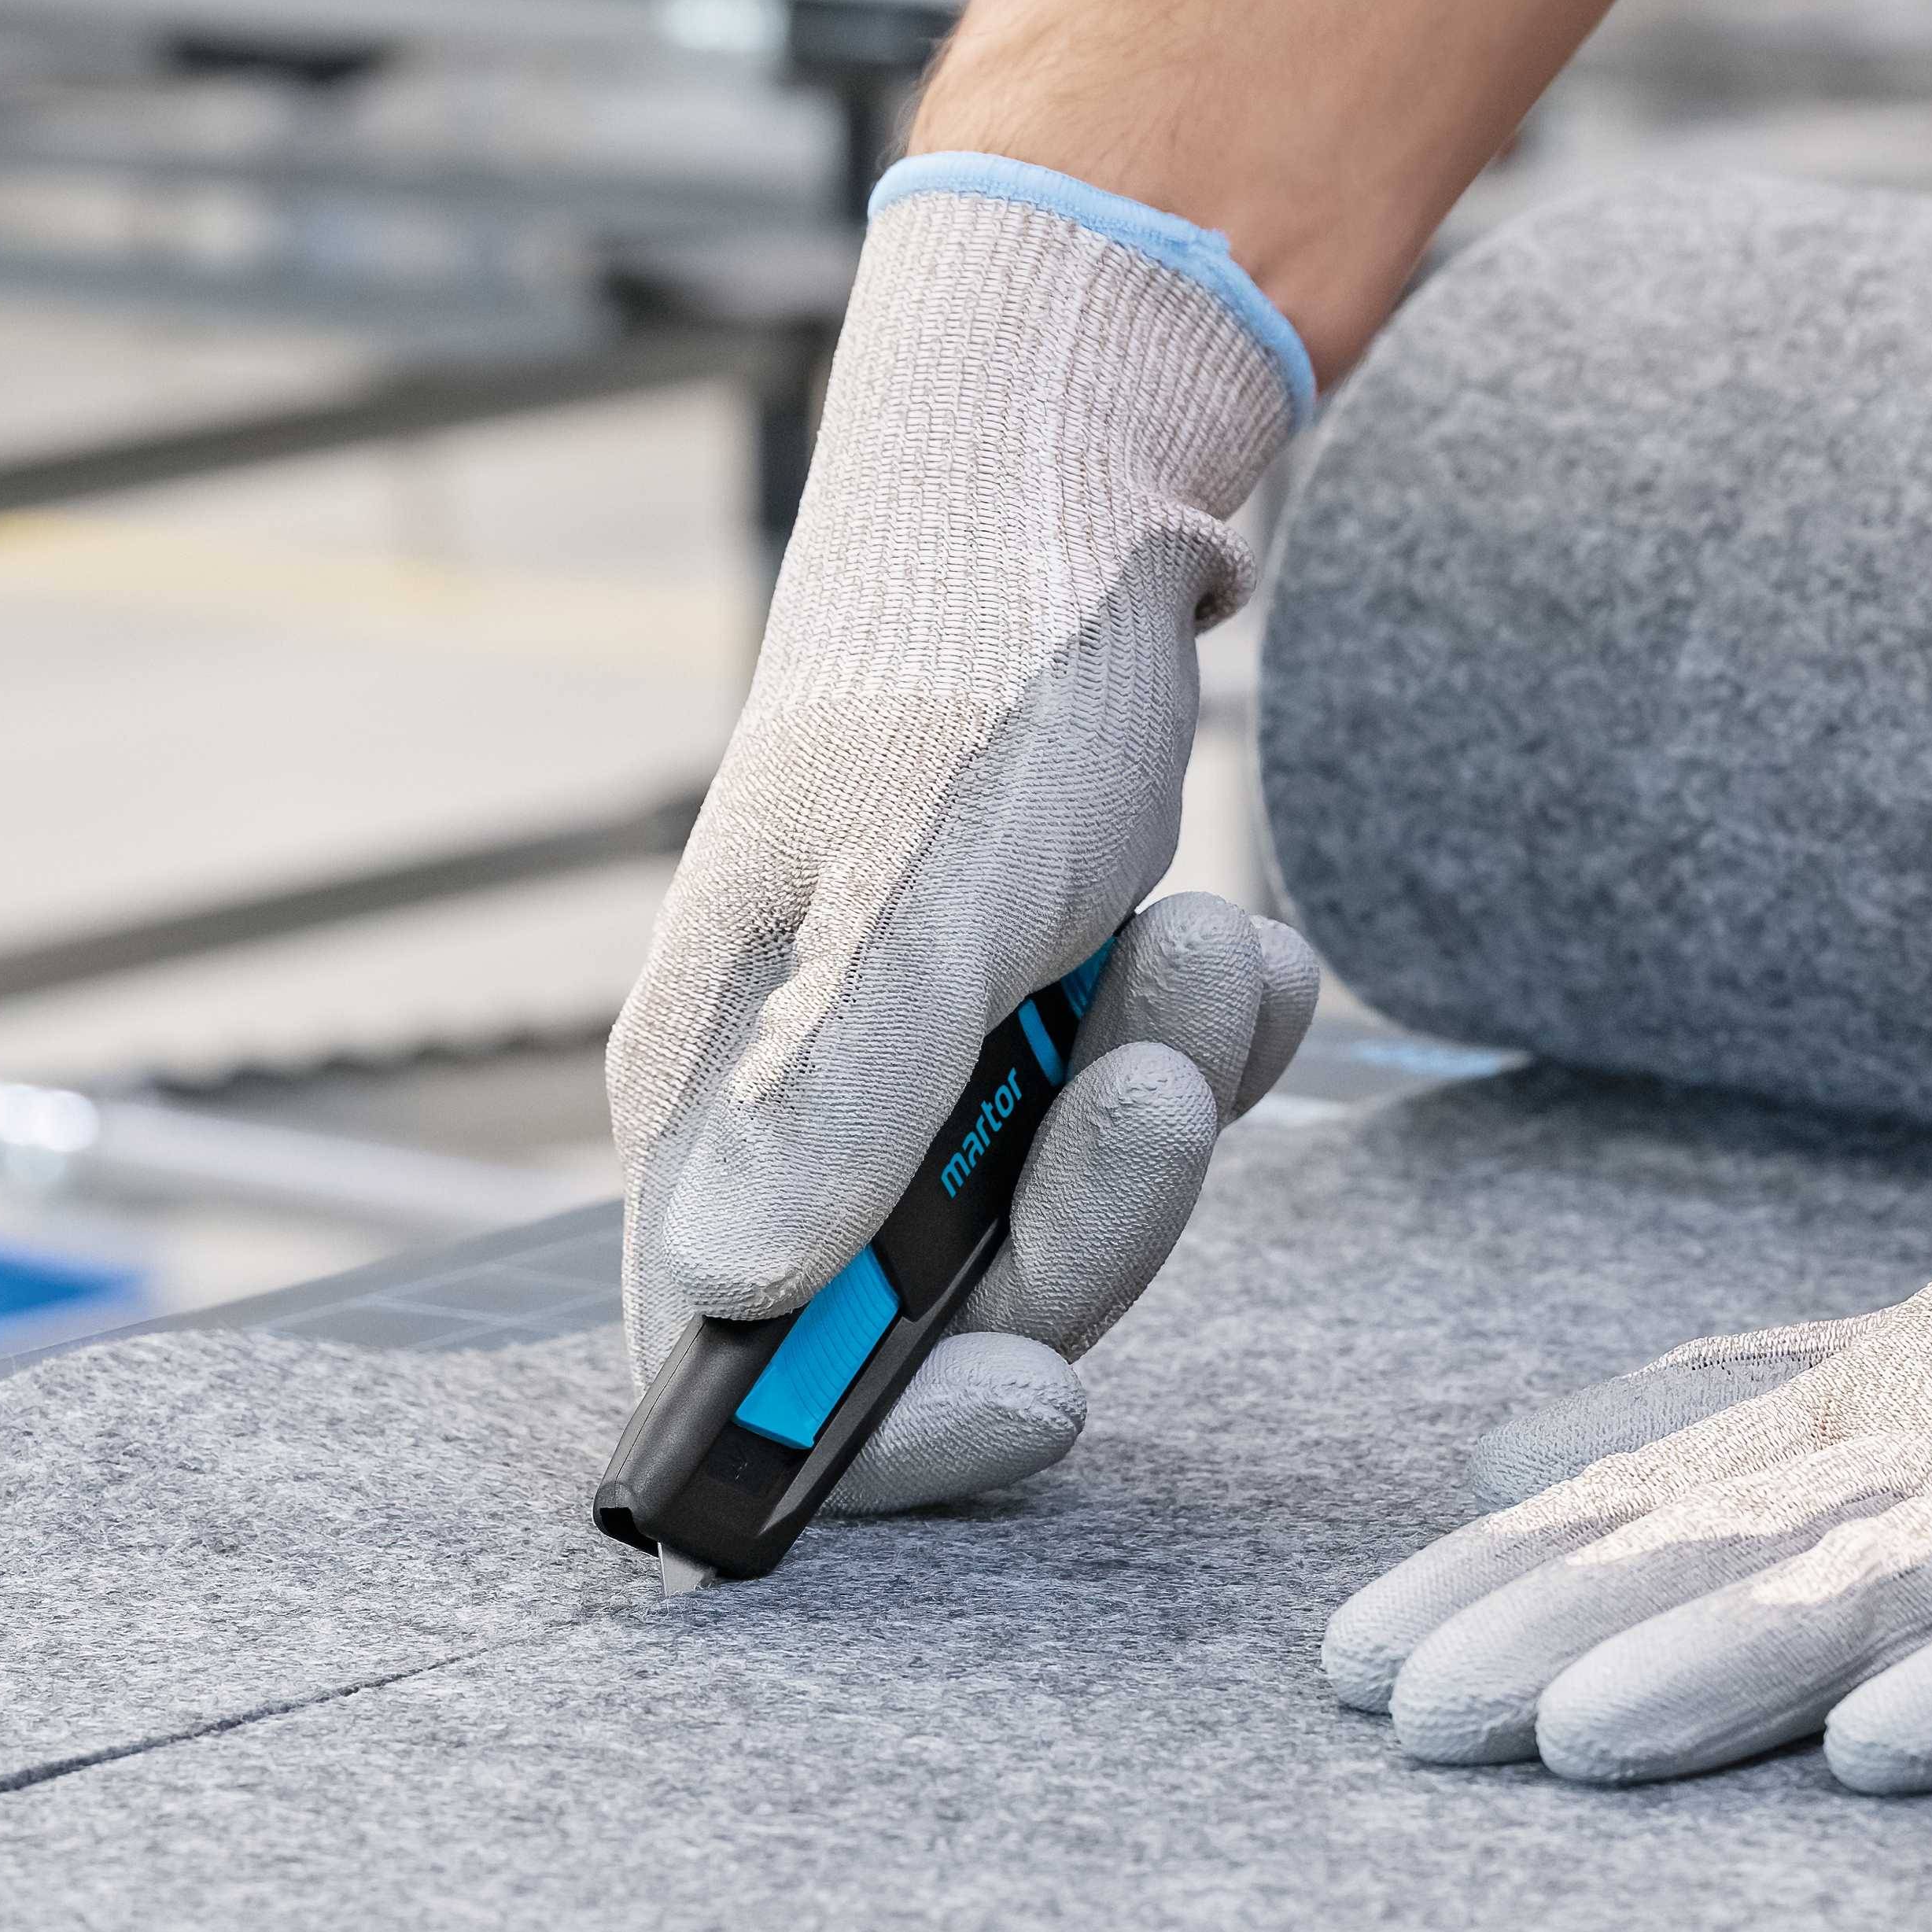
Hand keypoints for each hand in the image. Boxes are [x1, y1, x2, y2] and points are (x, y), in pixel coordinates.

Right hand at [615, 164, 1326, 1511]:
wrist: (1066, 496)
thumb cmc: (964, 679)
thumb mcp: (919, 893)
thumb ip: (836, 1099)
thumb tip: (722, 1301)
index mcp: (709, 1111)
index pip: (735, 1374)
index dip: (877, 1435)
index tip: (1036, 1394)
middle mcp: (799, 1123)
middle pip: (940, 1328)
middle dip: (1085, 1222)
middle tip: (1151, 1083)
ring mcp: (926, 1085)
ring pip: (1062, 1227)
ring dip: (1159, 1103)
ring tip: (1187, 943)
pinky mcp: (1037, 1038)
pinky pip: (1134, 1127)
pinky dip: (1204, 1046)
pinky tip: (1222, 935)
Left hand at [1323, 955, 1931, 1787]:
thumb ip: (1727, 1412)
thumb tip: (1501, 1461)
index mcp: (1895, 1403)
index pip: (1664, 1496)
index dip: (1509, 1576)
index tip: (1356, 1665)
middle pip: (1738, 1544)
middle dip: (1567, 1629)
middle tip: (1415, 1720)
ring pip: (1891, 1583)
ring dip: (1733, 1662)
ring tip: (1580, 1738)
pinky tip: (1890, 1751)